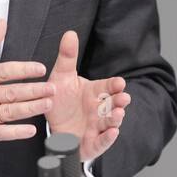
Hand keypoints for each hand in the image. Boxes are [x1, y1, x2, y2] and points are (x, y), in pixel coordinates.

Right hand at [0, 18, 55, 151]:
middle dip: (34, 90)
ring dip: (30, 109)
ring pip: (7, 112)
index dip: (23, 69)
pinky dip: (15, 132)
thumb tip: (2, 24)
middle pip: (9, 92)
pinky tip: (30, 130)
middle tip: (53, 88)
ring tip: (48, 105)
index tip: (40, 68)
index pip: (3, 71)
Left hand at [45, 30, 129, 161]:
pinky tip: (113, 132)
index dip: (114, 85)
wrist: (52, 126)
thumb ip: (67, 57)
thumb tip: (70, 33)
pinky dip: (108, 138)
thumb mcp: (61, 77)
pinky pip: (102, 141)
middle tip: (124, 98)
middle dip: (120, 101)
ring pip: (110, 122)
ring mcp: (97, 126)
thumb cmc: (61, 100)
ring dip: (116, 118)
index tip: (120, 82)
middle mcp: (99, 109)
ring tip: (118, 114)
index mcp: (95, 92)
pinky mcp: (92, 143)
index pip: (108, 87)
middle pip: (113, 104)